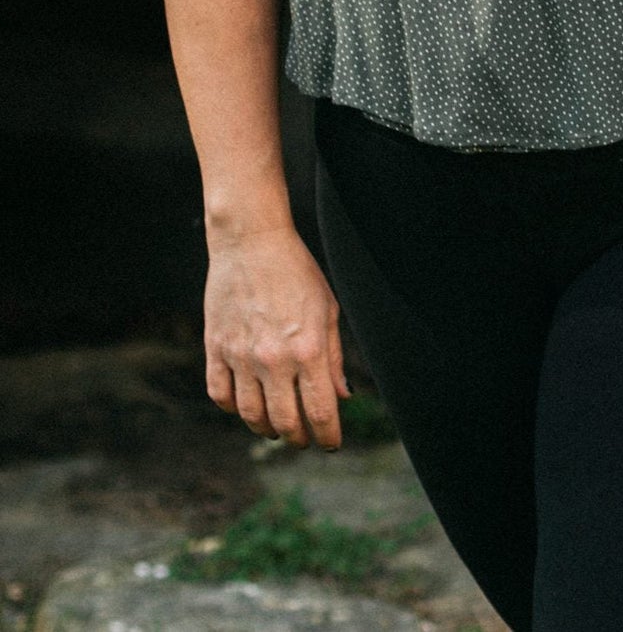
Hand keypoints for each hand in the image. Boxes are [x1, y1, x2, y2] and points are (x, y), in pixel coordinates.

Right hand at [204, 226, 348, 447]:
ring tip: (278, 427)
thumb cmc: (298, 274)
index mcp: (308, 348)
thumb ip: (333, 358)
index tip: (331, 445)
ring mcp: (240, 356)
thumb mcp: (328, 311)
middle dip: (298, 437)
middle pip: (284, 421)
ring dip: (266, 428)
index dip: (327, 435)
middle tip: (305, 438)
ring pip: (250, 415)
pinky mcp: (215, 350)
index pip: (318, 410)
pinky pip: (221, 395)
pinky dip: (233, 409)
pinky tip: (247, 405)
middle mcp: (273, 358)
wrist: (252, 244)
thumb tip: (341, 398)